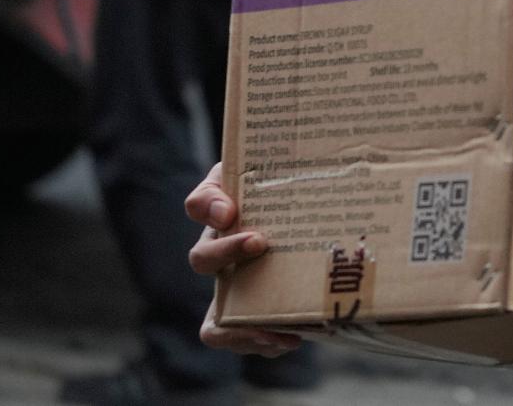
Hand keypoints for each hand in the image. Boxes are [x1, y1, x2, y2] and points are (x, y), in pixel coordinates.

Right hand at [185, 161, 304, 358]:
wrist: (312, 218)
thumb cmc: (290, 192)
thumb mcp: (278, 174)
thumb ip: (267, 169)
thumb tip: (257, 194)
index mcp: (226, 212)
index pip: (200, 203)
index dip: (208, 207)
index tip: (230, 210)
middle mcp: (221, 250)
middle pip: (200, 257)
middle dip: (226, 251)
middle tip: (260, 243)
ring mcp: (233, 285)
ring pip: (214, 317)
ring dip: (241, 324)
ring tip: (275, 328)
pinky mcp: (251, 314)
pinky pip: (241, 338)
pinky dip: (264, 343)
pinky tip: (291, 337)